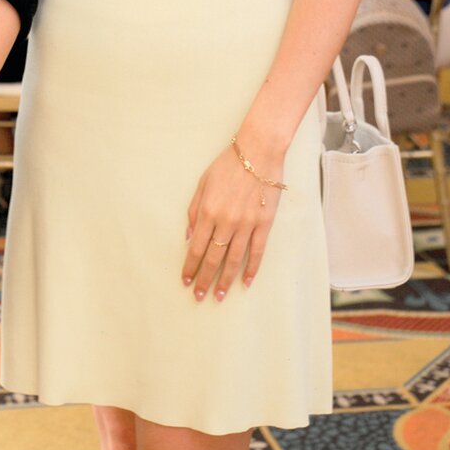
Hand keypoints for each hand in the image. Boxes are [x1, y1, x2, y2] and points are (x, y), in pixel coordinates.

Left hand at [180, 140, 284, 301]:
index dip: (190, 267)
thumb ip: (194, 211)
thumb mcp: (203, 183)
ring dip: (225, 280)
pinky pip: (257, 251)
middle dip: (204, 280)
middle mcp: (226, 222)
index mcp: (208, 211)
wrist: (258, 152)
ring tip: (219, 296)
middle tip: (198, 297)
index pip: (197, 248)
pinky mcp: (264, 223)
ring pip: (234, 259)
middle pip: (213, 258)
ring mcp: (246, 224)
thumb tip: (189, 237)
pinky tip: (245, 282)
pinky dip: (251, 269)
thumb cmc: (227, 165)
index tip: (185, 281)